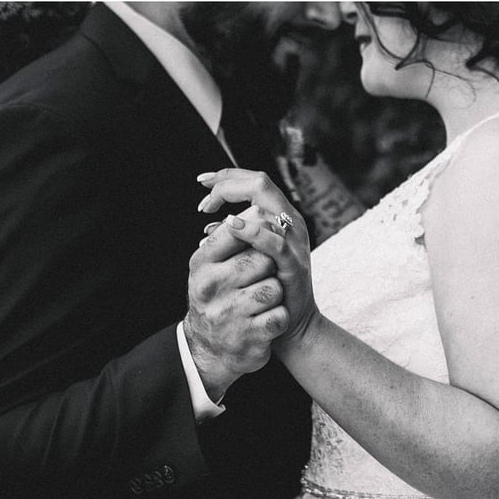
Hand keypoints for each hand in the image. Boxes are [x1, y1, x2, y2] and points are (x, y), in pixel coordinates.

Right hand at [185, 205, 289, 399]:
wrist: (211, 351)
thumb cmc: (221, 298)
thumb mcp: (213, 267)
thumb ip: (232, 238)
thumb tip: (260, 210)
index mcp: (201, 263)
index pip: (236, 230)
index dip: (259, 231)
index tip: (263, 239)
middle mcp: (209, 287)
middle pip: (262, 259)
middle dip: (269, 267)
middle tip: (259, 279)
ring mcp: (228, 314)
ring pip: (274, 288)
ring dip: (275, 295)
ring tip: (260, 302)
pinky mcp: (248, 338)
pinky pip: (280, 316)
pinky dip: (279, 319)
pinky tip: (264, 322)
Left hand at [197, 169, 318, 350]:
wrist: (290, 322)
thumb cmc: (267, 288)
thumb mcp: (250, 257)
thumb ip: (236, 240)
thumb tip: (208, 228)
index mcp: (282, 218)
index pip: (256, 182)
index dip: (228, 176)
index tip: (203, 182)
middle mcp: (292, 223)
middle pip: (261, 184)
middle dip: (227, 184)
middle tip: (204, 198)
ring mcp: (295, 242)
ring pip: (267, 206)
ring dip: (236, 203)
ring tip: (210, 210)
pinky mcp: (294, 264)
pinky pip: (275, 242)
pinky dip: (252, 231)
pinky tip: (232, 226)